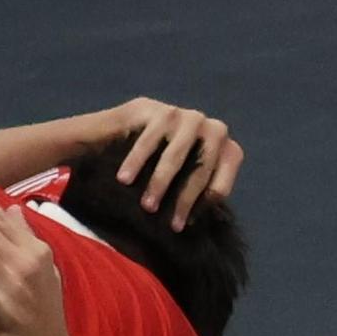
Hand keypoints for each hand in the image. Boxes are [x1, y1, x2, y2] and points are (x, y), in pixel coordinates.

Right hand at [108, 97, 242, 230]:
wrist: (111, 135)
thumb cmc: (150, 167)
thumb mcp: (178, 182)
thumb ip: (192, 194)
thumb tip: (195, 225)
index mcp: (223, 148)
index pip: (225, 176)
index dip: (206, 202)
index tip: (184, 224)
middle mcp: (211, 128)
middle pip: (203, 167)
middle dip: (186, 198)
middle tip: (170, 224)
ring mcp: (186, 116)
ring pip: (177, 155)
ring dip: (161, 182)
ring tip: (146, 205)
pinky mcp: (159, 110)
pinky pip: (150, 140)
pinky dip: (137, 161)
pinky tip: (124, 179)